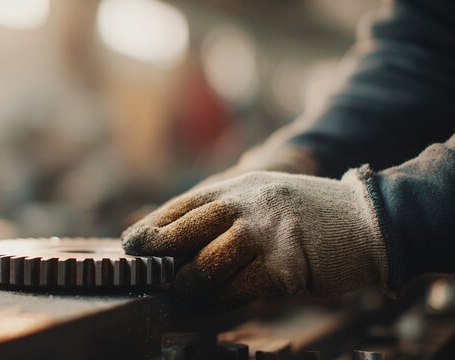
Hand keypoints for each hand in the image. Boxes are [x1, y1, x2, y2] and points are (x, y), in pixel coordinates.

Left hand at [121, 168, 387, 309]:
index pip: (179, 206)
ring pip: (204, 267)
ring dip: (189, 286)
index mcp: (236, 187)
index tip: (133, 244)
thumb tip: (179, 236)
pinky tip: (218, 302)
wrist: (367, 218)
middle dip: (157, 255)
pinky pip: (237, 291)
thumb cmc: (308, 212)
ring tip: (184, 293)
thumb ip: (224, 209)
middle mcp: (244, 205)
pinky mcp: (282, 267)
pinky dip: (222, 300)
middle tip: (145, 270)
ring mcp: (263, 235)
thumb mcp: (261, 193)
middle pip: (182, 232)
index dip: (151, 227)